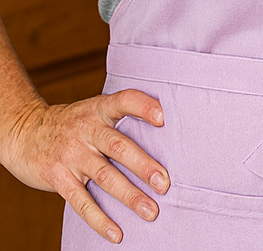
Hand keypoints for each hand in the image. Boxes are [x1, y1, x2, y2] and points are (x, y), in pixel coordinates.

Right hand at [1, 89, 167, 243]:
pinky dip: (99, 219)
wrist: (25, 132)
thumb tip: (163, 135)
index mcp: (100, 109)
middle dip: (143, 166)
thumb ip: (121, 118)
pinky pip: (81, 201)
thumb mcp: (94, 109)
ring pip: (105, 176)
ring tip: (151, 211)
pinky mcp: (58, 177)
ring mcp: (72, 154)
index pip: (124, 101)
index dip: (143, 107)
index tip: (163, 118)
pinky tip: (116, 233)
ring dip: (129, 196)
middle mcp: (87, 130)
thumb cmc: (72, 122)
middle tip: (165, 183)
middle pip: (119, 146)